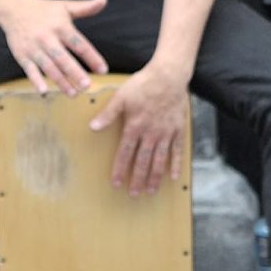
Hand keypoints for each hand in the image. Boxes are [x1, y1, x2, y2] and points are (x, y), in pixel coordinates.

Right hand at [0, 0, 110, 94]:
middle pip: (62, 58)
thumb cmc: (44, 9)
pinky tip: (45, 91)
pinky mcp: (21, 55)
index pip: (79, 44)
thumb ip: (85, 7)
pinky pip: (29, 70)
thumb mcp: (65, 6)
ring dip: (60, 81)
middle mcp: (47, 38)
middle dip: (75, 73)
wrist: (13, 8)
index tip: (103, 70)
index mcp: (60, 26)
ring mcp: (33, 48)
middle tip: (88, 86)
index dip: (92, 57)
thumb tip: (103, 0)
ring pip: (48, 67)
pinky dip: (36, 80)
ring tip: (74, 93)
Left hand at [89, 64, 188, 194]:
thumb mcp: (121, 97)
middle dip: (137, 179)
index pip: (125, 153)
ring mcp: (166, 133)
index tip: (116, 183)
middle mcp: (151, 134)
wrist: (169, 76)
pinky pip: (177, 150)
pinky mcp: (178, 129)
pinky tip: (173, 176)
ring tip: (151, 190)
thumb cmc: (143, 85)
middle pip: (143, 161)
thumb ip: (108, 114)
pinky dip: (175, 164)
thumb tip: (92, 127)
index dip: (120, 169)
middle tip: (134, 194)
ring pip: (159, 159)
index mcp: (134, 127)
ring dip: (155, 176)